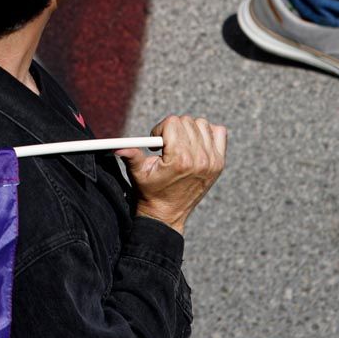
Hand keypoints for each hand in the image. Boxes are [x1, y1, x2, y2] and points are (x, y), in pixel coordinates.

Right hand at [116, 115, 226, 234]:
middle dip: (173, 130)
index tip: (156, 143)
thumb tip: (119, 147)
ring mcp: (212, 161)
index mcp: (180, 159)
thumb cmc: (151, 193)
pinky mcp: (219, 163)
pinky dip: (208, 134)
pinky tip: (195, 144)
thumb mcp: (138, 173)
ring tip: (180, 145)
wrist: (167, 215)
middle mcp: (200, 159)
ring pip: (202, 125)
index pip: (173, 122)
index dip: (160, 129)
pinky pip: (219, 133)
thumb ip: (131, 156)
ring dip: (189, 130)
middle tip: (166, 145)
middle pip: (187, 122)